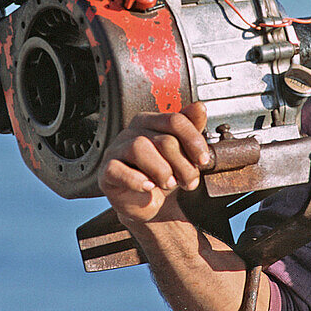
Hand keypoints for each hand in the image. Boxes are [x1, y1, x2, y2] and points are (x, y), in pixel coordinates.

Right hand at [99, 102, 211, 223]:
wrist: (148, 202)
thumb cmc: (163, 173)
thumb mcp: (182, 152)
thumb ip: (191, 128)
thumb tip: (199, 107)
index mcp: (151, 122)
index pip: (175, 121)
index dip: (193, 141)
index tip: (204, 160)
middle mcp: (133, 131)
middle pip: (163, 139)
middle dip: (182, 164)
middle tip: (189, 181)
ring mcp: (117, 150)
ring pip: (139, 148)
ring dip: (161, 171)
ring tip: (170, 184)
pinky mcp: (106, 171)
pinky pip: (116, 169)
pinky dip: (136, 180)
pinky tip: (149, 187)